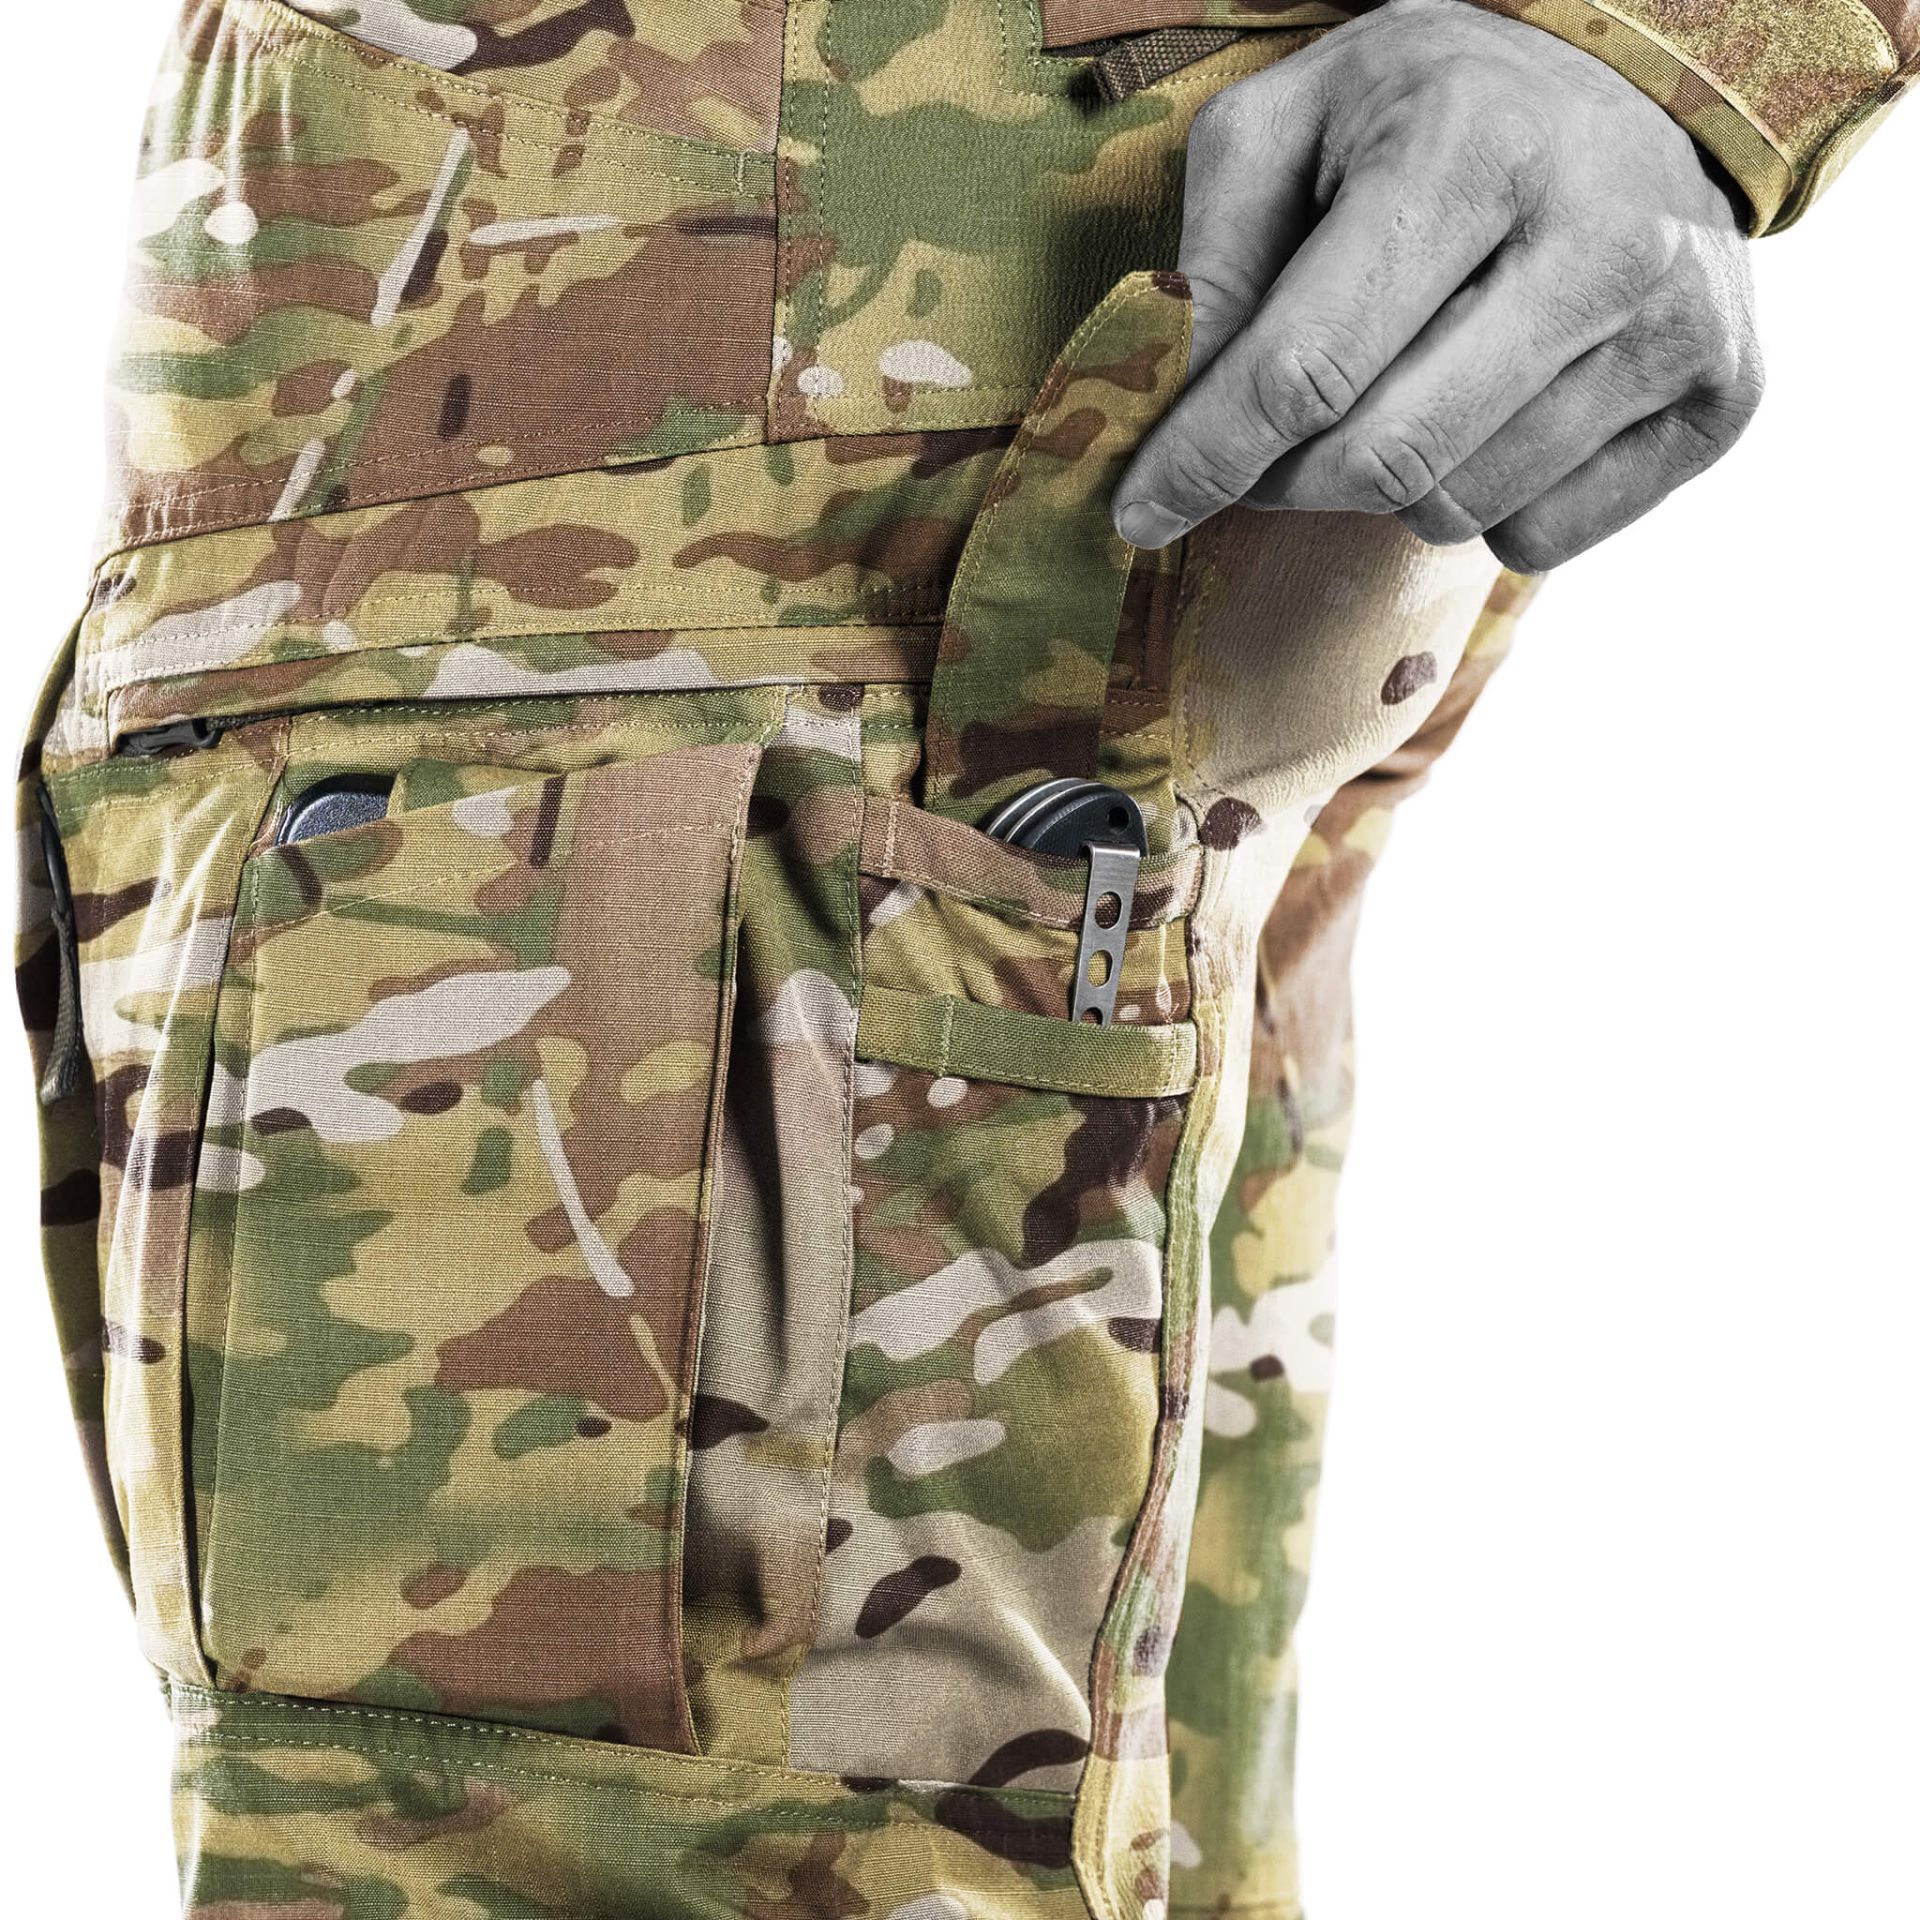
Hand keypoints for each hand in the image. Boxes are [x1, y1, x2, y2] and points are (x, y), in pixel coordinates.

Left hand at [1113, 0, 1762, 571]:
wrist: (1626, 93)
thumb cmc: (1425, 115)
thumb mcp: (1289, 128)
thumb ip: (1211, 257)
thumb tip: (1165, 404)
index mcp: (1474, 145)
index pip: (1305, 370)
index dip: (1204, 459)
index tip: (1140, 510)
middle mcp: (1602, 234)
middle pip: (1381, 462)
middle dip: (1286, 481)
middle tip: (1260, 455)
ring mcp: (1680, 324)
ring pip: (1457, 508)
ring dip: (1387, 487)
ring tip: (1400, 393)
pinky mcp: (1722, 401)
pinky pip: (1540, 538)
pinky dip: (1484, 503)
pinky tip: (1491, 414)